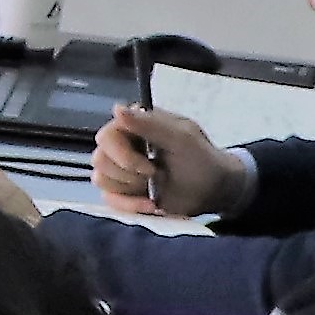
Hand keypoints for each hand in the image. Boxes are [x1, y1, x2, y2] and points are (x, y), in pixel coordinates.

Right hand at [98, 103, 242, 217]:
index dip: (122, 154)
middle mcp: (122, 146)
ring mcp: (121, 171)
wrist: (214, 190)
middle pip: (100, 159)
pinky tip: (151, 205)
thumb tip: (117, 109)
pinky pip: (108, 200)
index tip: (148, 165)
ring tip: (154, 187)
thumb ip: (149, 124)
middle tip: (155, 174)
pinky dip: (130, 205)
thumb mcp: (182, 138)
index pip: (106, 136)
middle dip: (129, 173)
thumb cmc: (202, 159)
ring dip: (130, 188)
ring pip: (101, 179)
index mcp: (133, 127)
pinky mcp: (122, 193)